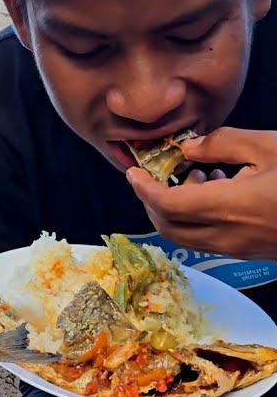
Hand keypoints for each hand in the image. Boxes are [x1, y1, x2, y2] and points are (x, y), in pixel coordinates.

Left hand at [128, 127, 276, 259]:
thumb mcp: (270, 148)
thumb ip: (223, 143)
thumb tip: (188, 147)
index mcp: (230, 208)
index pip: (168, 206)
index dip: (144, 189)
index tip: (133, 172)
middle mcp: (229, 236)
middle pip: (169, 227)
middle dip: (153, 202)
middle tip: (160, 175)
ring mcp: (240, 249)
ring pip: (187, 237)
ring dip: (177, 210)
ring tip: (198, 177)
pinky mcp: (250, 252)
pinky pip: (208, 240)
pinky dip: (197, 219)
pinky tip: (219, 192)